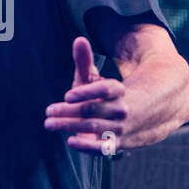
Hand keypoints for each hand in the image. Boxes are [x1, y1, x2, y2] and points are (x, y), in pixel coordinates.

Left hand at [44, 37, 127, 154]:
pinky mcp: (116, 143)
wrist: (139, 118)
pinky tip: (70, 141)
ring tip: (50, 123)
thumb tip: (78, 40)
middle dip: (68, 111)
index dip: (87, 92)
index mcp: (118, 90)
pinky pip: (103, 147)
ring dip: (69, 126)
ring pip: (93, 126)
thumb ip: (85, 62)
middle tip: (48, 111)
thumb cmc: (107, 96)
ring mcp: (119, 127)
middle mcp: (121, 109)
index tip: (67, 95)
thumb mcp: (96, 79)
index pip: (105, 89)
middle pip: (92, 109)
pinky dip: (87, 146)